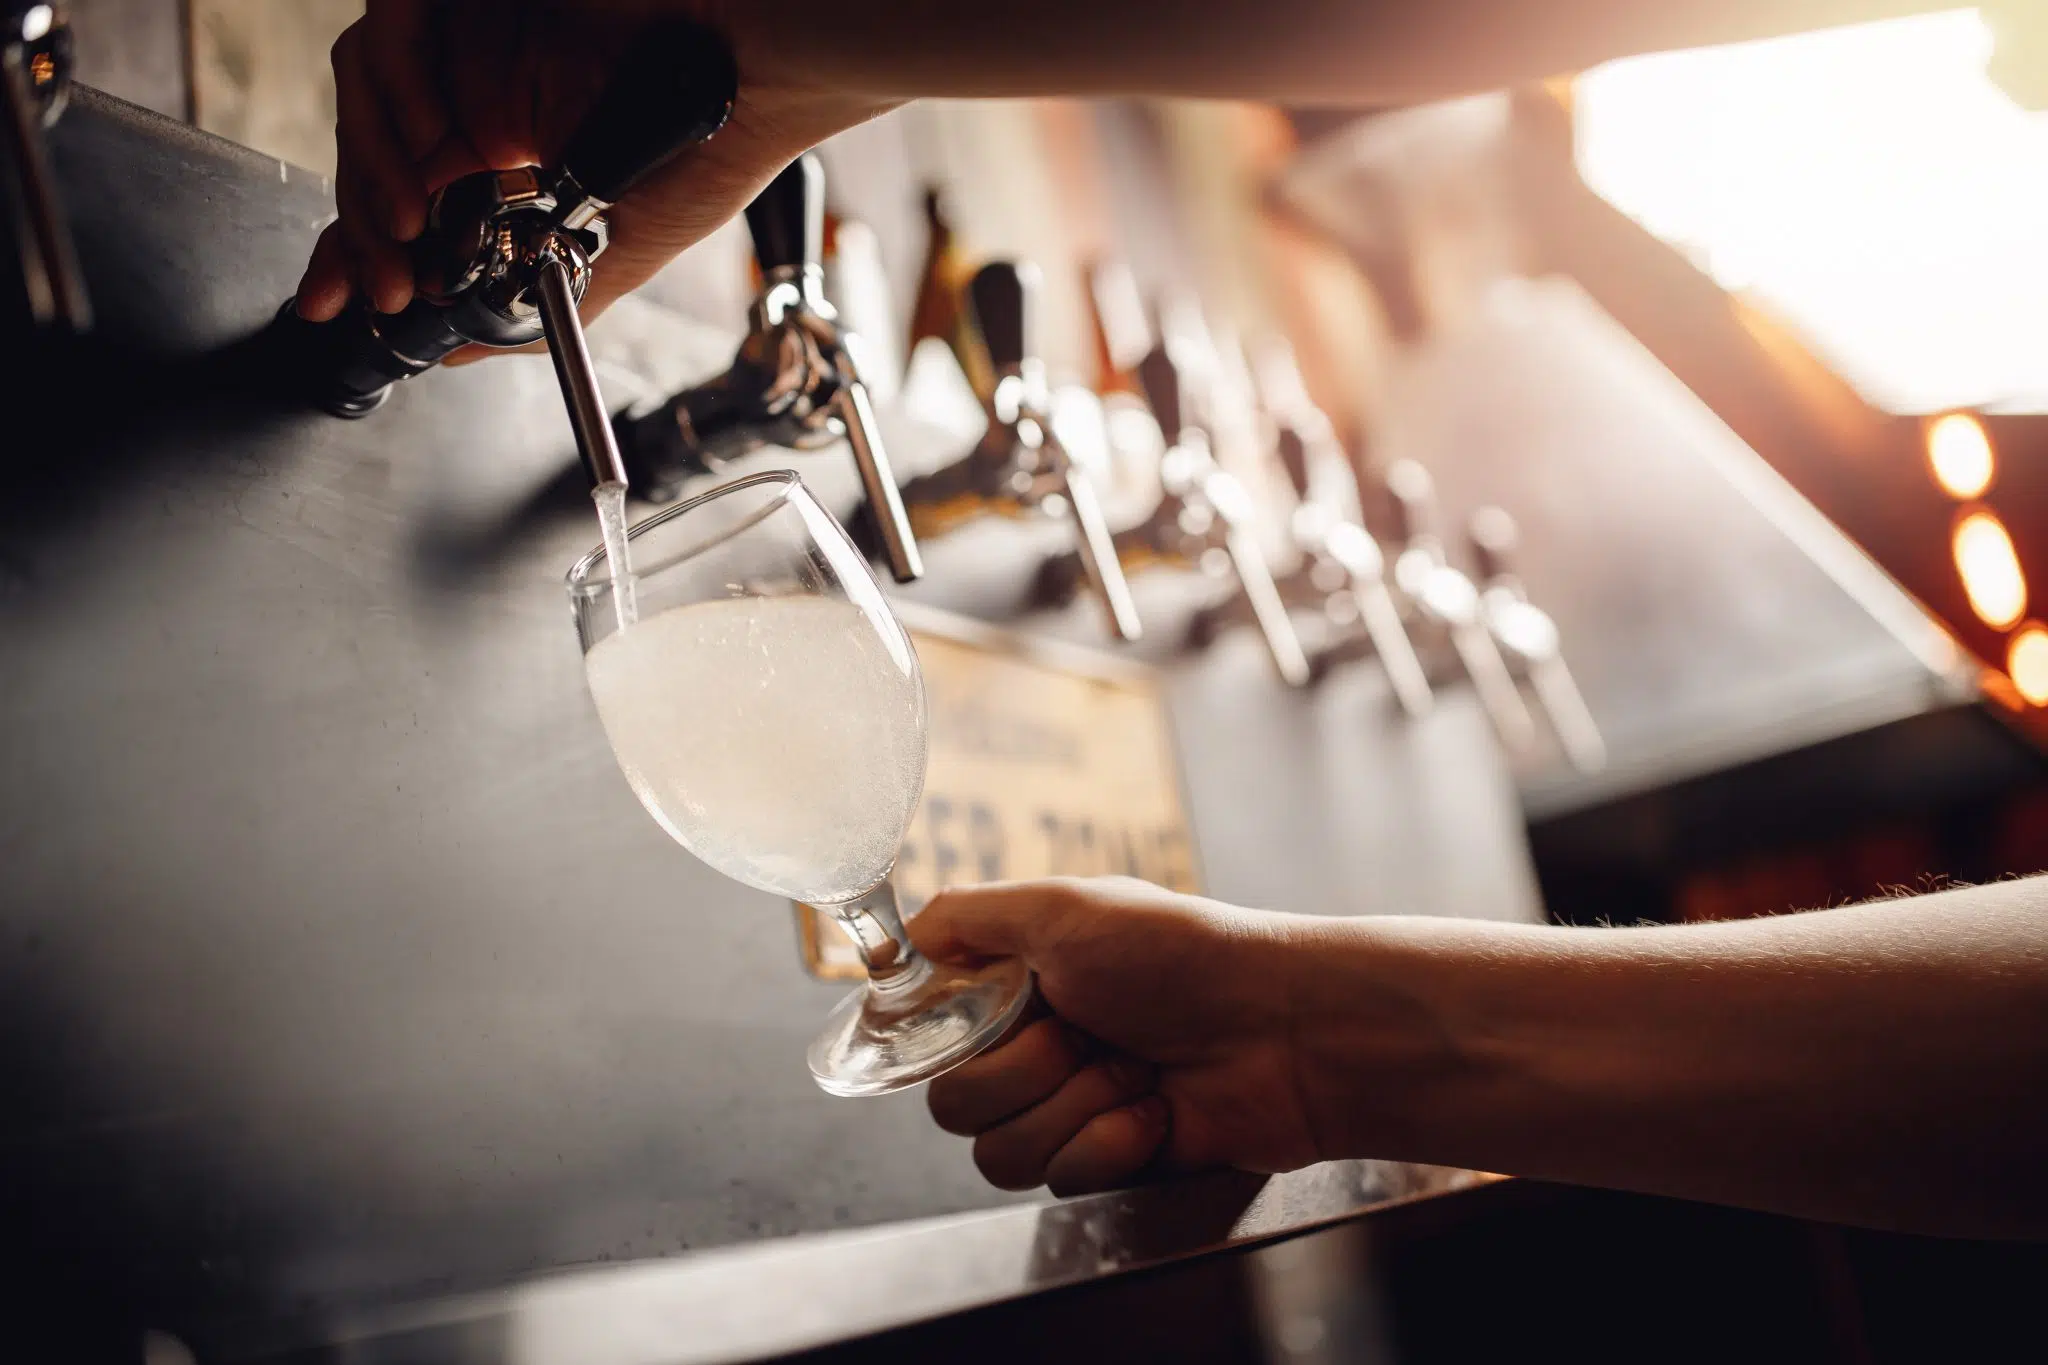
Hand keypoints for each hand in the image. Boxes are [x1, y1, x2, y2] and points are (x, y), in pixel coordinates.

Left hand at [293, 0, 892, 344]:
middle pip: (366, 146)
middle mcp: (481, 87)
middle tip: (393, 284)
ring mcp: (474, 35)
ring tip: (429, 216)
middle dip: (364, 229)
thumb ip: (543, 301)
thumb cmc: (718, 141)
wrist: (764, 63)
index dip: (356, 247)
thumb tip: (464, 348)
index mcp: (510, 149)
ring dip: (380, 165)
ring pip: (363, 86)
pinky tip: (460, 142)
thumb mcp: (621, 250)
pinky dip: (403, 94)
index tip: (334, 301)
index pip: (402, 196)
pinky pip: (389, 32)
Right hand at [909, 877, 1327, 1195]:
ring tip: (1132, 1072)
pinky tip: (1155, 1111)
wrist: (1283, 1033)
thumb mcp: (1063, 908)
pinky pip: (1059, 1178)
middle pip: (953, 1104)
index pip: (931, 1031)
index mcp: (1021, 982)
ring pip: (999, 1152)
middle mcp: (1038, 1046)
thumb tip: (898, 937)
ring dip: (1070, 1108)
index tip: (991, 1013)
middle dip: (1021, 1072)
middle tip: (1082, 1036)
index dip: (949, 1033)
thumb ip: (967, 916)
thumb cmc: (1184, 958)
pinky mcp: (1110, 1163)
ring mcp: (1072, 1108)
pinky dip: (1108, 1143)